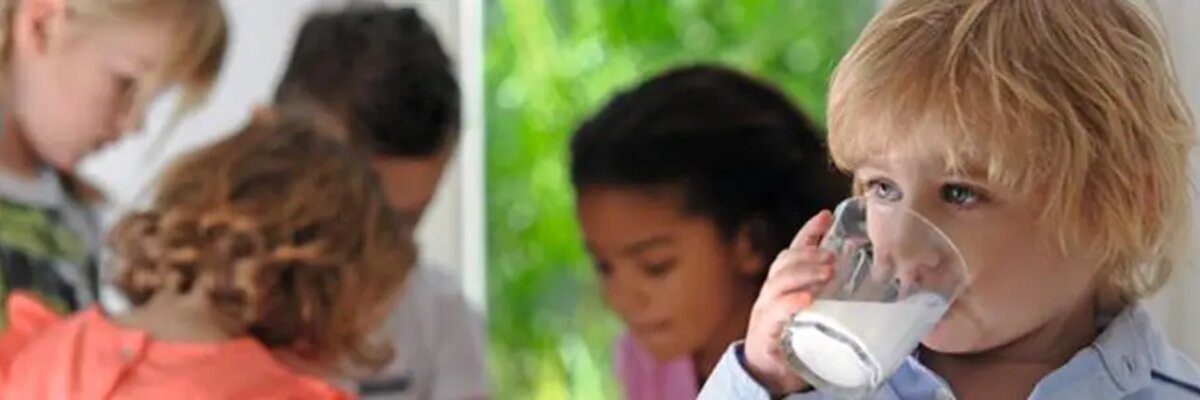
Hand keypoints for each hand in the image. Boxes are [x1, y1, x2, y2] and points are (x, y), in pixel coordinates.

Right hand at [744, 210, 835, 394]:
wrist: (768, 372)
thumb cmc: (794, 338)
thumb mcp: (813, 311)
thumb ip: (827, 293)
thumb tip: (860, 275)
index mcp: (784, 284)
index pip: (794, 250)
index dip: (809, 232)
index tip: (826, 217)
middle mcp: (772, 292)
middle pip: (785, 262)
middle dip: (809, 254)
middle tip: (834, 256)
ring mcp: (765, 310)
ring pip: (778, 282)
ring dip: (803, 273)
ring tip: (826, 272)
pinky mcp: (764, 331)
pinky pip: (774, 312)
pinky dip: (789, 303)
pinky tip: (805, 299)